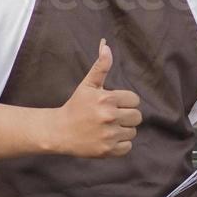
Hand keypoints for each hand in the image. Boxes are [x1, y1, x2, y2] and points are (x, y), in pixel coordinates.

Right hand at [45, 39, 142, 157]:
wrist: (59, 131)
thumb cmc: (75, 106)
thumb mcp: (87, 85)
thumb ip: (100, 66)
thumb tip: (106, 46)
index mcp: (107, 99)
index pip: (134, 100)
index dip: (125, 101)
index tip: (113, 104)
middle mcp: (109, 117)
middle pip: (137, 116)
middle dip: (126, 115)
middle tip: (111, 116)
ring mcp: (109, 135)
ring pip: (132, 132)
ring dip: (123, 130)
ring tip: (108, 127)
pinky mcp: (107, 150)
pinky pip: (127, 147)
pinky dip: (120, 145)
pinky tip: (108, 138)